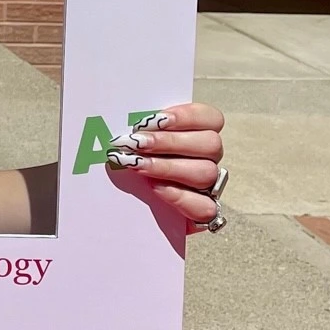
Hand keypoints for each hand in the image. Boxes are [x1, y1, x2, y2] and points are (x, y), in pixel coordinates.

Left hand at [106, 104, 225, 228]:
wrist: (117, 208)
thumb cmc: (126, 159)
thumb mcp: (132, 138)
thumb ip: (139, 127)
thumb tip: (124, 115)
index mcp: (197, 134)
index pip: (212, 119)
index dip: (187, 116)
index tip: (155, 119)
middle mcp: (207, 159)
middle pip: (211, 144)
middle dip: (169, 142)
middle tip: (136, 143)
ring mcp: (208, 187)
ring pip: (207, 173)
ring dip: (168, 167)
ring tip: (137, 165)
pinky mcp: (201, 214)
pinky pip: (205, 207)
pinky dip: (180, 196)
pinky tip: (155, 189)